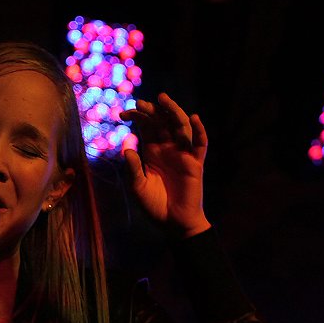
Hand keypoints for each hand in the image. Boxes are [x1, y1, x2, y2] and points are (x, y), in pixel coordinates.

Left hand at [120, 92, 210, 237]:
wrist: (174, 223)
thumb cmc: (155, 206)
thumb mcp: (138, 187)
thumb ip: (133, 169)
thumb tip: (128, 148)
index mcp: (153, 152)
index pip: (146, 128)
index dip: (136, 118)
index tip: (123, 114)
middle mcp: (168, 149)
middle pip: (162, 122)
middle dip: (152, 111)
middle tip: (140, 103)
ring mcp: (183, 154)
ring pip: (180, 127)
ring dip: (173, 111)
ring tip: (163, 99)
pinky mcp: (196, 163)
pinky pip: (200, 144)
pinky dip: (199, 130)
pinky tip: (194, 118)